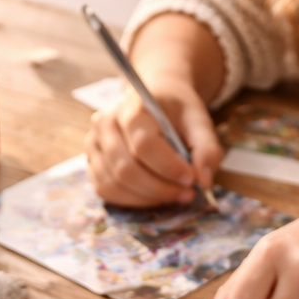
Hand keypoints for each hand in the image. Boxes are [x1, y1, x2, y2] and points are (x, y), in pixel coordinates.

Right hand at [84, 13, 224, 206]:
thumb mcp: (199, 120)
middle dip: (160, 189)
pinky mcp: (92, 161)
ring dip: (147, 198)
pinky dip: (132, 200)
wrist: (154, 98)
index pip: (143, 145)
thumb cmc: (176, 110)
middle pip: (126, 169)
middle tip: (187, 194)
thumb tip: (204, 181)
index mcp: (132, 106)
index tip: (191, 179)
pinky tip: (154, 195)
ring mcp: (93, 143)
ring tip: (174, 195)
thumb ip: (206, 148)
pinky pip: (106, 190)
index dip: (168, 168)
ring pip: (114, 184)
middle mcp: (105, 123)